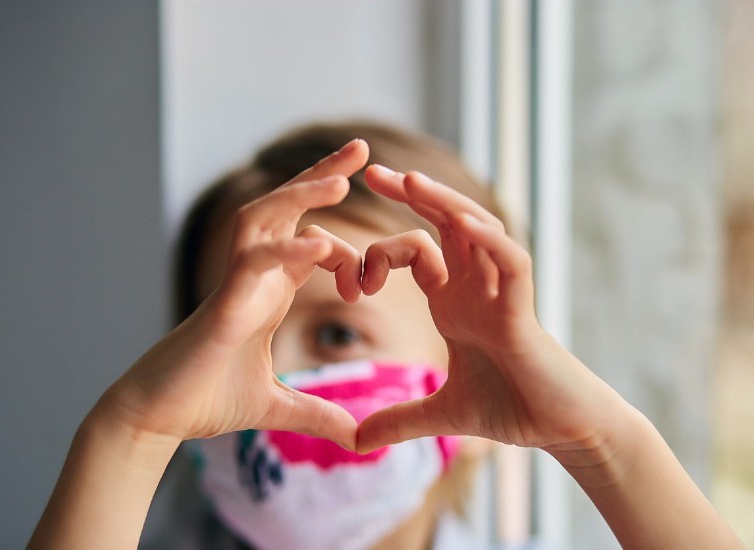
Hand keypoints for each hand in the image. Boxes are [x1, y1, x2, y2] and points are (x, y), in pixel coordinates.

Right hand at [99, 140, 369, 448]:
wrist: (159, 418)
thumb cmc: (208, 399)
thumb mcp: (278, 407)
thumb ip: (318, 414)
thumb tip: (358, 439)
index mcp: (270, 288)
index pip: (310, 239)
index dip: (348, 245)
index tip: (375, 274)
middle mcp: (254, 276)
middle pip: (287, 209)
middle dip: (322, 175)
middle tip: (360, 147)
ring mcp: (236, 285)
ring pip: (266, 219)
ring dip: (301, 194)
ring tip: (342, 176)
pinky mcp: (222, 305)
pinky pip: (253, 264)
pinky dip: (286, 252)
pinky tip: (320, 246)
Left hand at [357, 166, 628, 459]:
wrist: (559, 430)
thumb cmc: (511, 409)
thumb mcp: (441, 415)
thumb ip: (399, 421)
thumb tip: (354, 441)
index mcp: (455, 301)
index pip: (418, 250)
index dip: (383, 248)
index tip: (349, 269)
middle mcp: (477, 287)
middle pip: (446, 224)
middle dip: (412, 195)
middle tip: (372, 170)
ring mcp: (502, 294)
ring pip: (478, 231)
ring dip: (447, 204)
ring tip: (410, 181)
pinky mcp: (525, 312)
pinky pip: (512, 264)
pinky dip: (491, 243)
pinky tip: (464, 223)